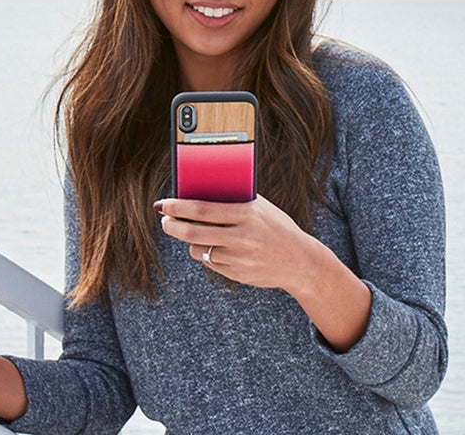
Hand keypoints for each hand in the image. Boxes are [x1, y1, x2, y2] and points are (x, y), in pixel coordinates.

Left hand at [155, 195, 321, 292]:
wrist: (300, 261)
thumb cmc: (277, 227)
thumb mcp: (260, 208)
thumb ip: (234, 200)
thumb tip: (200, 190)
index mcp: (247, 214)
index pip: (202, 210)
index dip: (178, 207)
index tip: (163, 204)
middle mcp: (241, 238)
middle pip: (193, 233)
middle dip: (172, 226)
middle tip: (164, 220)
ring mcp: (239, 259)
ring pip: (198, 250)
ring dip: (189, 241)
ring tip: (190, 232)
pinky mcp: (237, 275)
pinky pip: (210, 263)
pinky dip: (207, 253)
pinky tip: (213, 245)